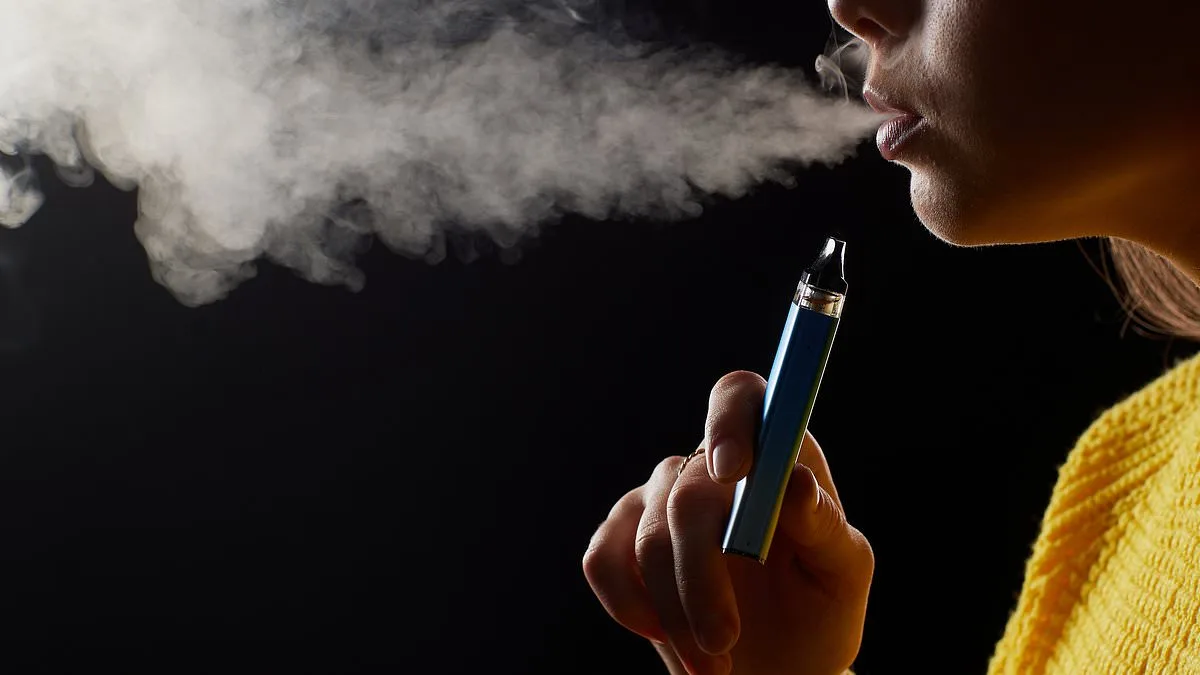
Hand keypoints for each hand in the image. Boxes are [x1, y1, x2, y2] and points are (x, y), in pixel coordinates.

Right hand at [583, 371, 873, 674]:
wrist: (779, 665)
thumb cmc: (819, 610)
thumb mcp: (842, 574)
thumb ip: (825, 526)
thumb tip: (795, 481)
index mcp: (773, 452)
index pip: (740, 397)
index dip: (730, 420)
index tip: (732, 471)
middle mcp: (711, 464)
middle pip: (689, 489)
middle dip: (701, 573)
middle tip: (723, 640)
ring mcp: (661, 496)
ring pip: (649, 537)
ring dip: (679, 612)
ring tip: (715, 665)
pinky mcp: (623, 536)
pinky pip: (603, 558)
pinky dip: (630, 605)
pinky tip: (666, 635)